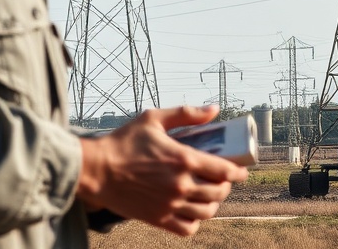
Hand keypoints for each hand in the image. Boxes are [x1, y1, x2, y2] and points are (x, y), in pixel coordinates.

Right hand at [76, 105, 248, 235]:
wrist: (96, 170)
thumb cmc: (124, 142)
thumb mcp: (154, 119)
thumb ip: (186, 113)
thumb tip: (214, 110)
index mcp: (184, 159)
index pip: (224, 170)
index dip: (238, 171)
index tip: (241, 170)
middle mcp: (181, 185)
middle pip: (219, 192)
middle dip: (227, 186)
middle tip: (224, 179)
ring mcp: (170, 205)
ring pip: (207, 212)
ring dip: (214, 203)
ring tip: (211, 195)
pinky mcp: (158, 219)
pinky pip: (187, 228)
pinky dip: (196, 222)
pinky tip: (193, 211)